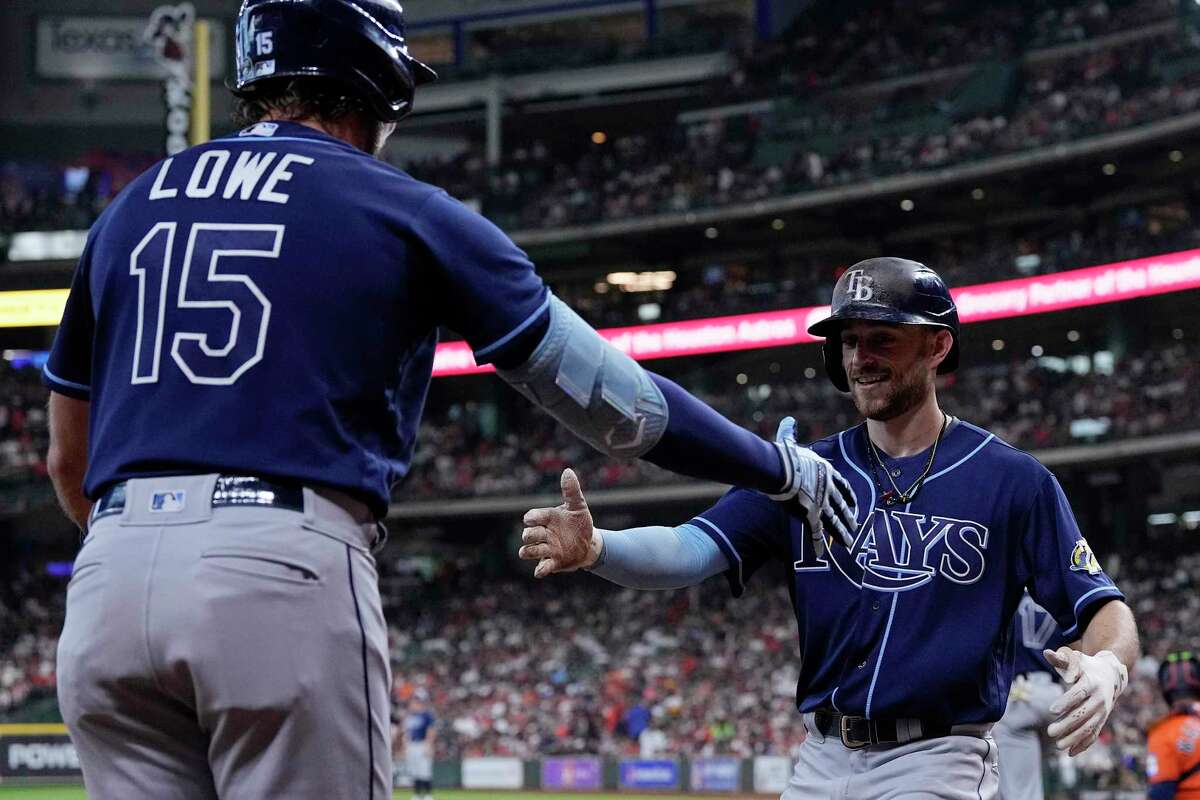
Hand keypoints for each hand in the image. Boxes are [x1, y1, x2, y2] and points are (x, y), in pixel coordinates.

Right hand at [519, 468, 599, 577]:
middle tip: (540, 534)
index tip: (530, 519)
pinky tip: (541, 570)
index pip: (533, 516)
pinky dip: (540, 569)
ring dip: (530, 551)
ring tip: (535, 550)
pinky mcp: (553, 563)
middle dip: (530, 535)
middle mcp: (543, 534)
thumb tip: (568, 471)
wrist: (589, 543)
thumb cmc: (580, 523)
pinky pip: (542, 567)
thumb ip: (572, 491)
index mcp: (547, 518)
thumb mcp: (578, 506)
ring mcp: (546, 549)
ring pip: (529, 551)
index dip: (531, 518)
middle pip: (528, 535)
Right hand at [767, 417, 858, 554]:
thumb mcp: (789, 442)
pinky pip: (816, 532)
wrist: (782, 469)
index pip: (842, 484)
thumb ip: (790, 433)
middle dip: (850, 517)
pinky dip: (818, 544)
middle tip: (857, 526)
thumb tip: (788, 421)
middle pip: (842, 505)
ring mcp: (821, 503)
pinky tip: (822, 553)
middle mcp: (828, 489)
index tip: (854, 502)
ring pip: (835, 522)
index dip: (848, 494)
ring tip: (850, 543)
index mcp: (825, 471)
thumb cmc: (784, 455)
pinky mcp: (811, 515)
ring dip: (842, 533)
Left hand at [1044, 647, 1127, 755]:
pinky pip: (1094, 734)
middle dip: (1067, 724)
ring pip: (1089, 727)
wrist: (1111, 674)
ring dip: (1074, 737)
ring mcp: (1103, 711)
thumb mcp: (1076, 659)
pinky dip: (1084, 744)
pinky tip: (1070, 752)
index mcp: (1092, 683)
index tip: (1052, 711)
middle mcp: (1100, 699)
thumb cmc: (1087, 666)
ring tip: (1057, 744)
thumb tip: (1046, 652)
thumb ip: (1061, 659)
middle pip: (1083, 714)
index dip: (1066, 702)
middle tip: (1050, 731)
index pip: (1078, 694)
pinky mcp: (1102, 720)